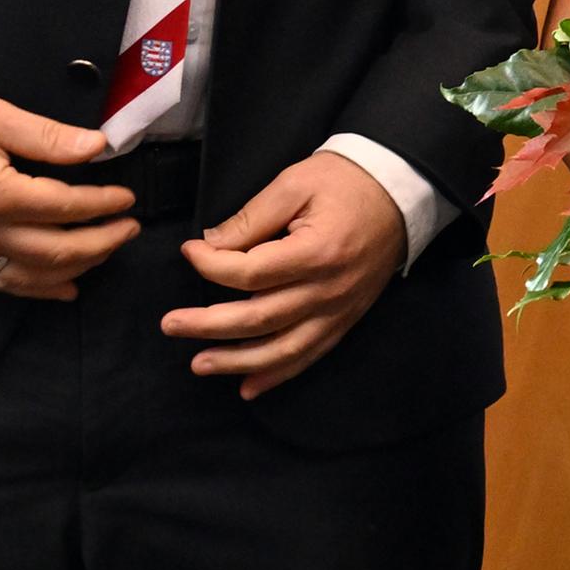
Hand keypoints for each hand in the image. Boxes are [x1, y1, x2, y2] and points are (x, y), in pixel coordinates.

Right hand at [0, 92, 138, 299]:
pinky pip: (5, 285)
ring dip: (80, 267)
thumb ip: (49, 137)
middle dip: (103, 242)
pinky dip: (41, 290)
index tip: (127, 198)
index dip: (103, 204)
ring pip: (36, 276)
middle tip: (130, 227)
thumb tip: (98, 147)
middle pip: (58, 252)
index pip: (65, 207)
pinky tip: (68, 287)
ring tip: (109, 248)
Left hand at [160, 151, 409, 398]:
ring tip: (198, 365)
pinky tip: (248, 387)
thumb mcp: (295, 183)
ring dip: (236, 361)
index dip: (210, 266)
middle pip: (259, 318)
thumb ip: (252, 217)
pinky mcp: (345, 319)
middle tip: (169, 324)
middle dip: (208, 324)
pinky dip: (277, 375)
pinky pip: (309, 355)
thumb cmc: (345, 182)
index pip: (249, 273)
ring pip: (282, 349)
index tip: (189, 250)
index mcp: (316, 252)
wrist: (400, 192)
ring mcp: (339, 310)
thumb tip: (209, 245)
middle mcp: (328, 290)